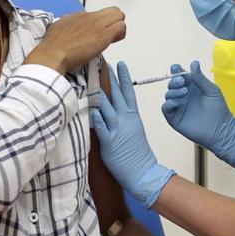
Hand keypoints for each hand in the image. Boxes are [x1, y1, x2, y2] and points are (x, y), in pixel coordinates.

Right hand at [25, 7, 125, 73]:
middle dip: (115, 22)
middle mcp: (91, 17)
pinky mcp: (104, 35)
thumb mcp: (59, 26)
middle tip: (109, 34)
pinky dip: (120, 35)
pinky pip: (121, 27)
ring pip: (120, 16)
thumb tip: (71, 25)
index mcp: (80, 15)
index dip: (102, 23)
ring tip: (111, 40)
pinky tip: (111, 42)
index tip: (97, 33)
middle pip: (114, 11)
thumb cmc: (53, 45)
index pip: (100, 13)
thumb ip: (68, 24)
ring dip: (118, 29)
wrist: (53, 53)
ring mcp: (98, 25)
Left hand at [92, 62, 174, 207]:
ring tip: (92, 80)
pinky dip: (97, 119)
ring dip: (99, 94)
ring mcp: (118, 130)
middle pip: (117, 94)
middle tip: (104, 63)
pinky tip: (91, 109)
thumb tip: (109, 108)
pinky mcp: (110, 142)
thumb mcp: (133, 130)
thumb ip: (122, 118)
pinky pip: (102, 127)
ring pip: (107, 107)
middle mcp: (126, 119)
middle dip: (110, 78)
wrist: (143, 171)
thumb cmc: (136, 153)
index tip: (121, 64)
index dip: (124, 77)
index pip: (128, 92)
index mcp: (133, 116)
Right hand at [161, 60, 234, 167]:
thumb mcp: (211, 90)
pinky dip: (169, 103)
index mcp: (192, 87)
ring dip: (173, 91)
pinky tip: (178, 102)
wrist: (220, 129)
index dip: (176, 70)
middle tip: (182, 82)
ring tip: (184, 93)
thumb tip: (193, 62)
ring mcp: (178, 107)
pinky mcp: (174, 118)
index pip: (180, 76)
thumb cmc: (218, 109)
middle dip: (174, 80)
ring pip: (168, 94)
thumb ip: (200, 78)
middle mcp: (183, 95)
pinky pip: (166, 108)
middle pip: (172, 84)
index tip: (176, 67)